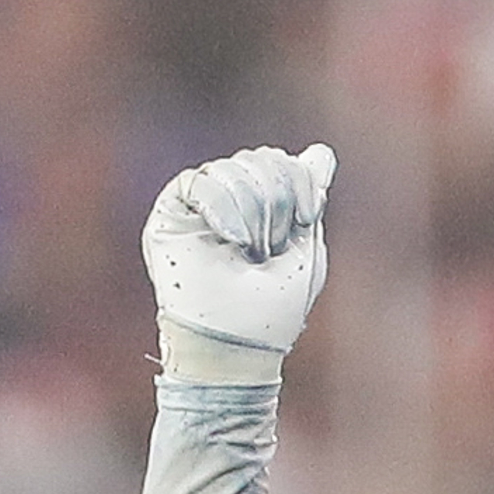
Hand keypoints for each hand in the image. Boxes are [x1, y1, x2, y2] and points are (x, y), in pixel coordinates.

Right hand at [142, 143, 335, 352]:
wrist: (237, 341)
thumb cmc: (272, 308)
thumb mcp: (305, 247)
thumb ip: (309, 197)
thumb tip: (322, 152)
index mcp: (265, 211)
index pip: (282, 162)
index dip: (299, 180)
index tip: (308, 215)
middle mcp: (232, 203)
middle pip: (260, 158)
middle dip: (277, 202)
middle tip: (271, 247)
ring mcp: (201, 207)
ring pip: (232, 167)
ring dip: (253, 212)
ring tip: (250, 251)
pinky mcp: (171, 215)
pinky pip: (199, 181)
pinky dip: (223, 208)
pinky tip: (232, 239)